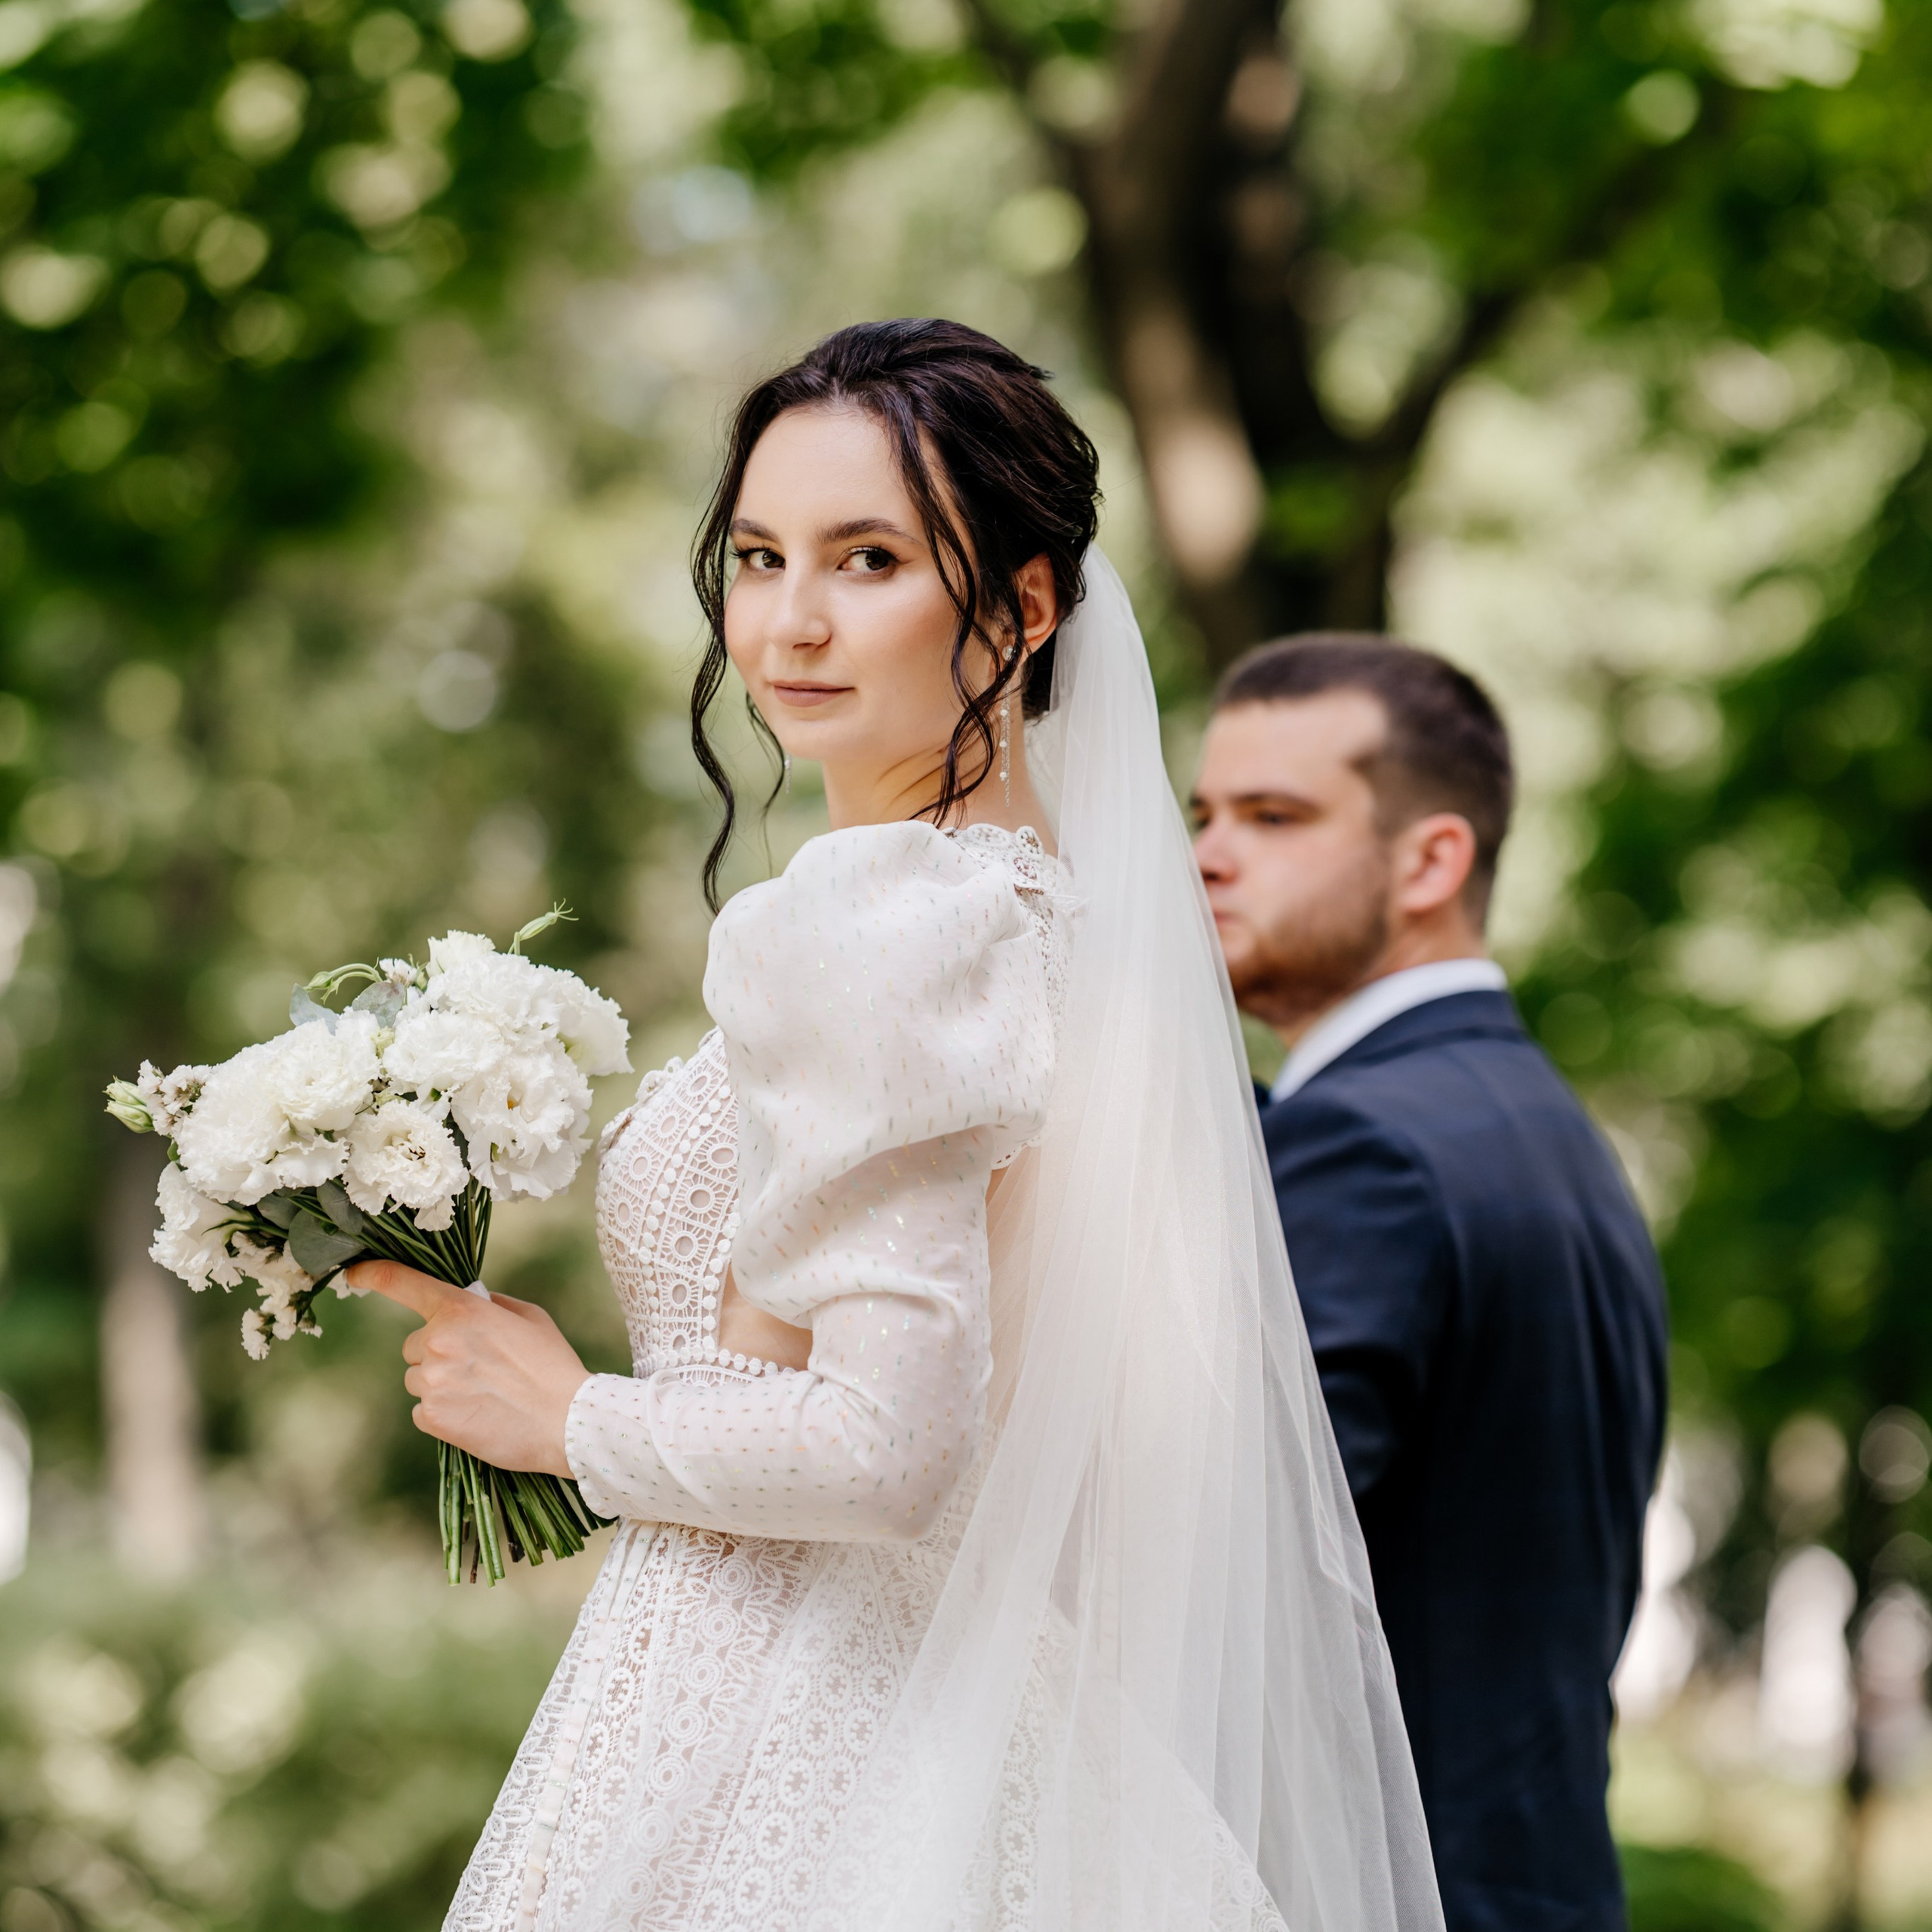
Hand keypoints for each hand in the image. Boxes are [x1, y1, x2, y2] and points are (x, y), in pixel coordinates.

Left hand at [346, 1261, 590, 1478]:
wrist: (567, 1421)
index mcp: (461, 1310)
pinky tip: (476, 1415)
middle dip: (438, 1352)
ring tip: (482, 1395)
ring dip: (440, 1384)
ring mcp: (431, 1381)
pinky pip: (422, 1410)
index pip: (404, 1283)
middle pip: (415, 1345)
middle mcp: (438, 1341)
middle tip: (479, 1368)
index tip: (355, 1274)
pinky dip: (443, 1413)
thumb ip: (488, 1305)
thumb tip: (467, 1302)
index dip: (374, 1274)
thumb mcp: (528, 1318)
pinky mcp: (431, 1417)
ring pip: (418, 1378)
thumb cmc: (552, 1365)